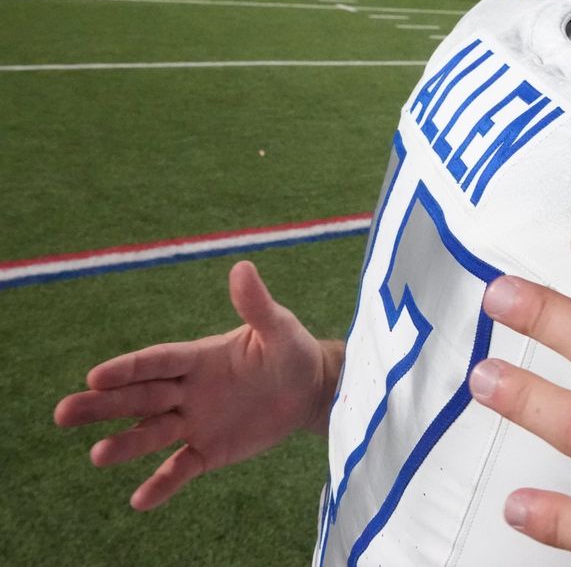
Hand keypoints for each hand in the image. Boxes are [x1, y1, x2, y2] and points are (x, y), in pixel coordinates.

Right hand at [54, 260, 340, 509]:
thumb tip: (242, 268)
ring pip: (151, 434)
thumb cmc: (290, 351)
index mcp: (196, 358)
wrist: (309, 390)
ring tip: (97, 455)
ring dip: (125, 445)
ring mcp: (193, 422)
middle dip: (102, 405)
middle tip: (63, 413)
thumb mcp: (278, 328)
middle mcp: (185, 391)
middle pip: (138, 398)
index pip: (155, 363)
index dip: (127, 369)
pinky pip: (180, 468)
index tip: (95, 376)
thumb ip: (257, 306)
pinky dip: (162, 484)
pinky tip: (139, 500)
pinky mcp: (208, 451)